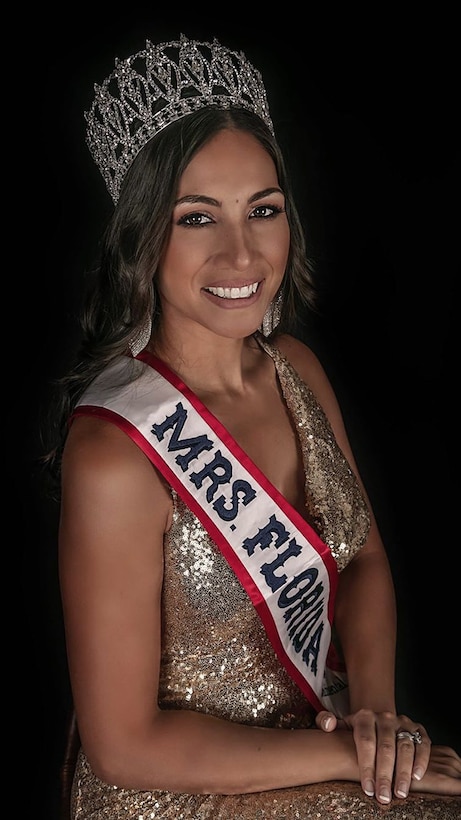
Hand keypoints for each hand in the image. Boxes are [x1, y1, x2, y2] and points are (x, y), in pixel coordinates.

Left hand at [315, 709, 434, 803]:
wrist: (377, 719)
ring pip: (405, 746)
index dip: (367, 766)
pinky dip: (421, 760)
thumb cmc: (357, 730)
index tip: (367, 788)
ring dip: (403, 771)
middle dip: (385, 774)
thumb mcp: (340, 724)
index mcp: (364, 717)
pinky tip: (416, 777)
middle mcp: (385, 718)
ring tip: (400, 792)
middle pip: (386, 747)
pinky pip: (423, 744)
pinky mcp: (418, 729)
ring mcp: (403, 723)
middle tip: (384, 797)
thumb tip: (327, 725)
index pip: (366, 742)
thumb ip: (326, 721)